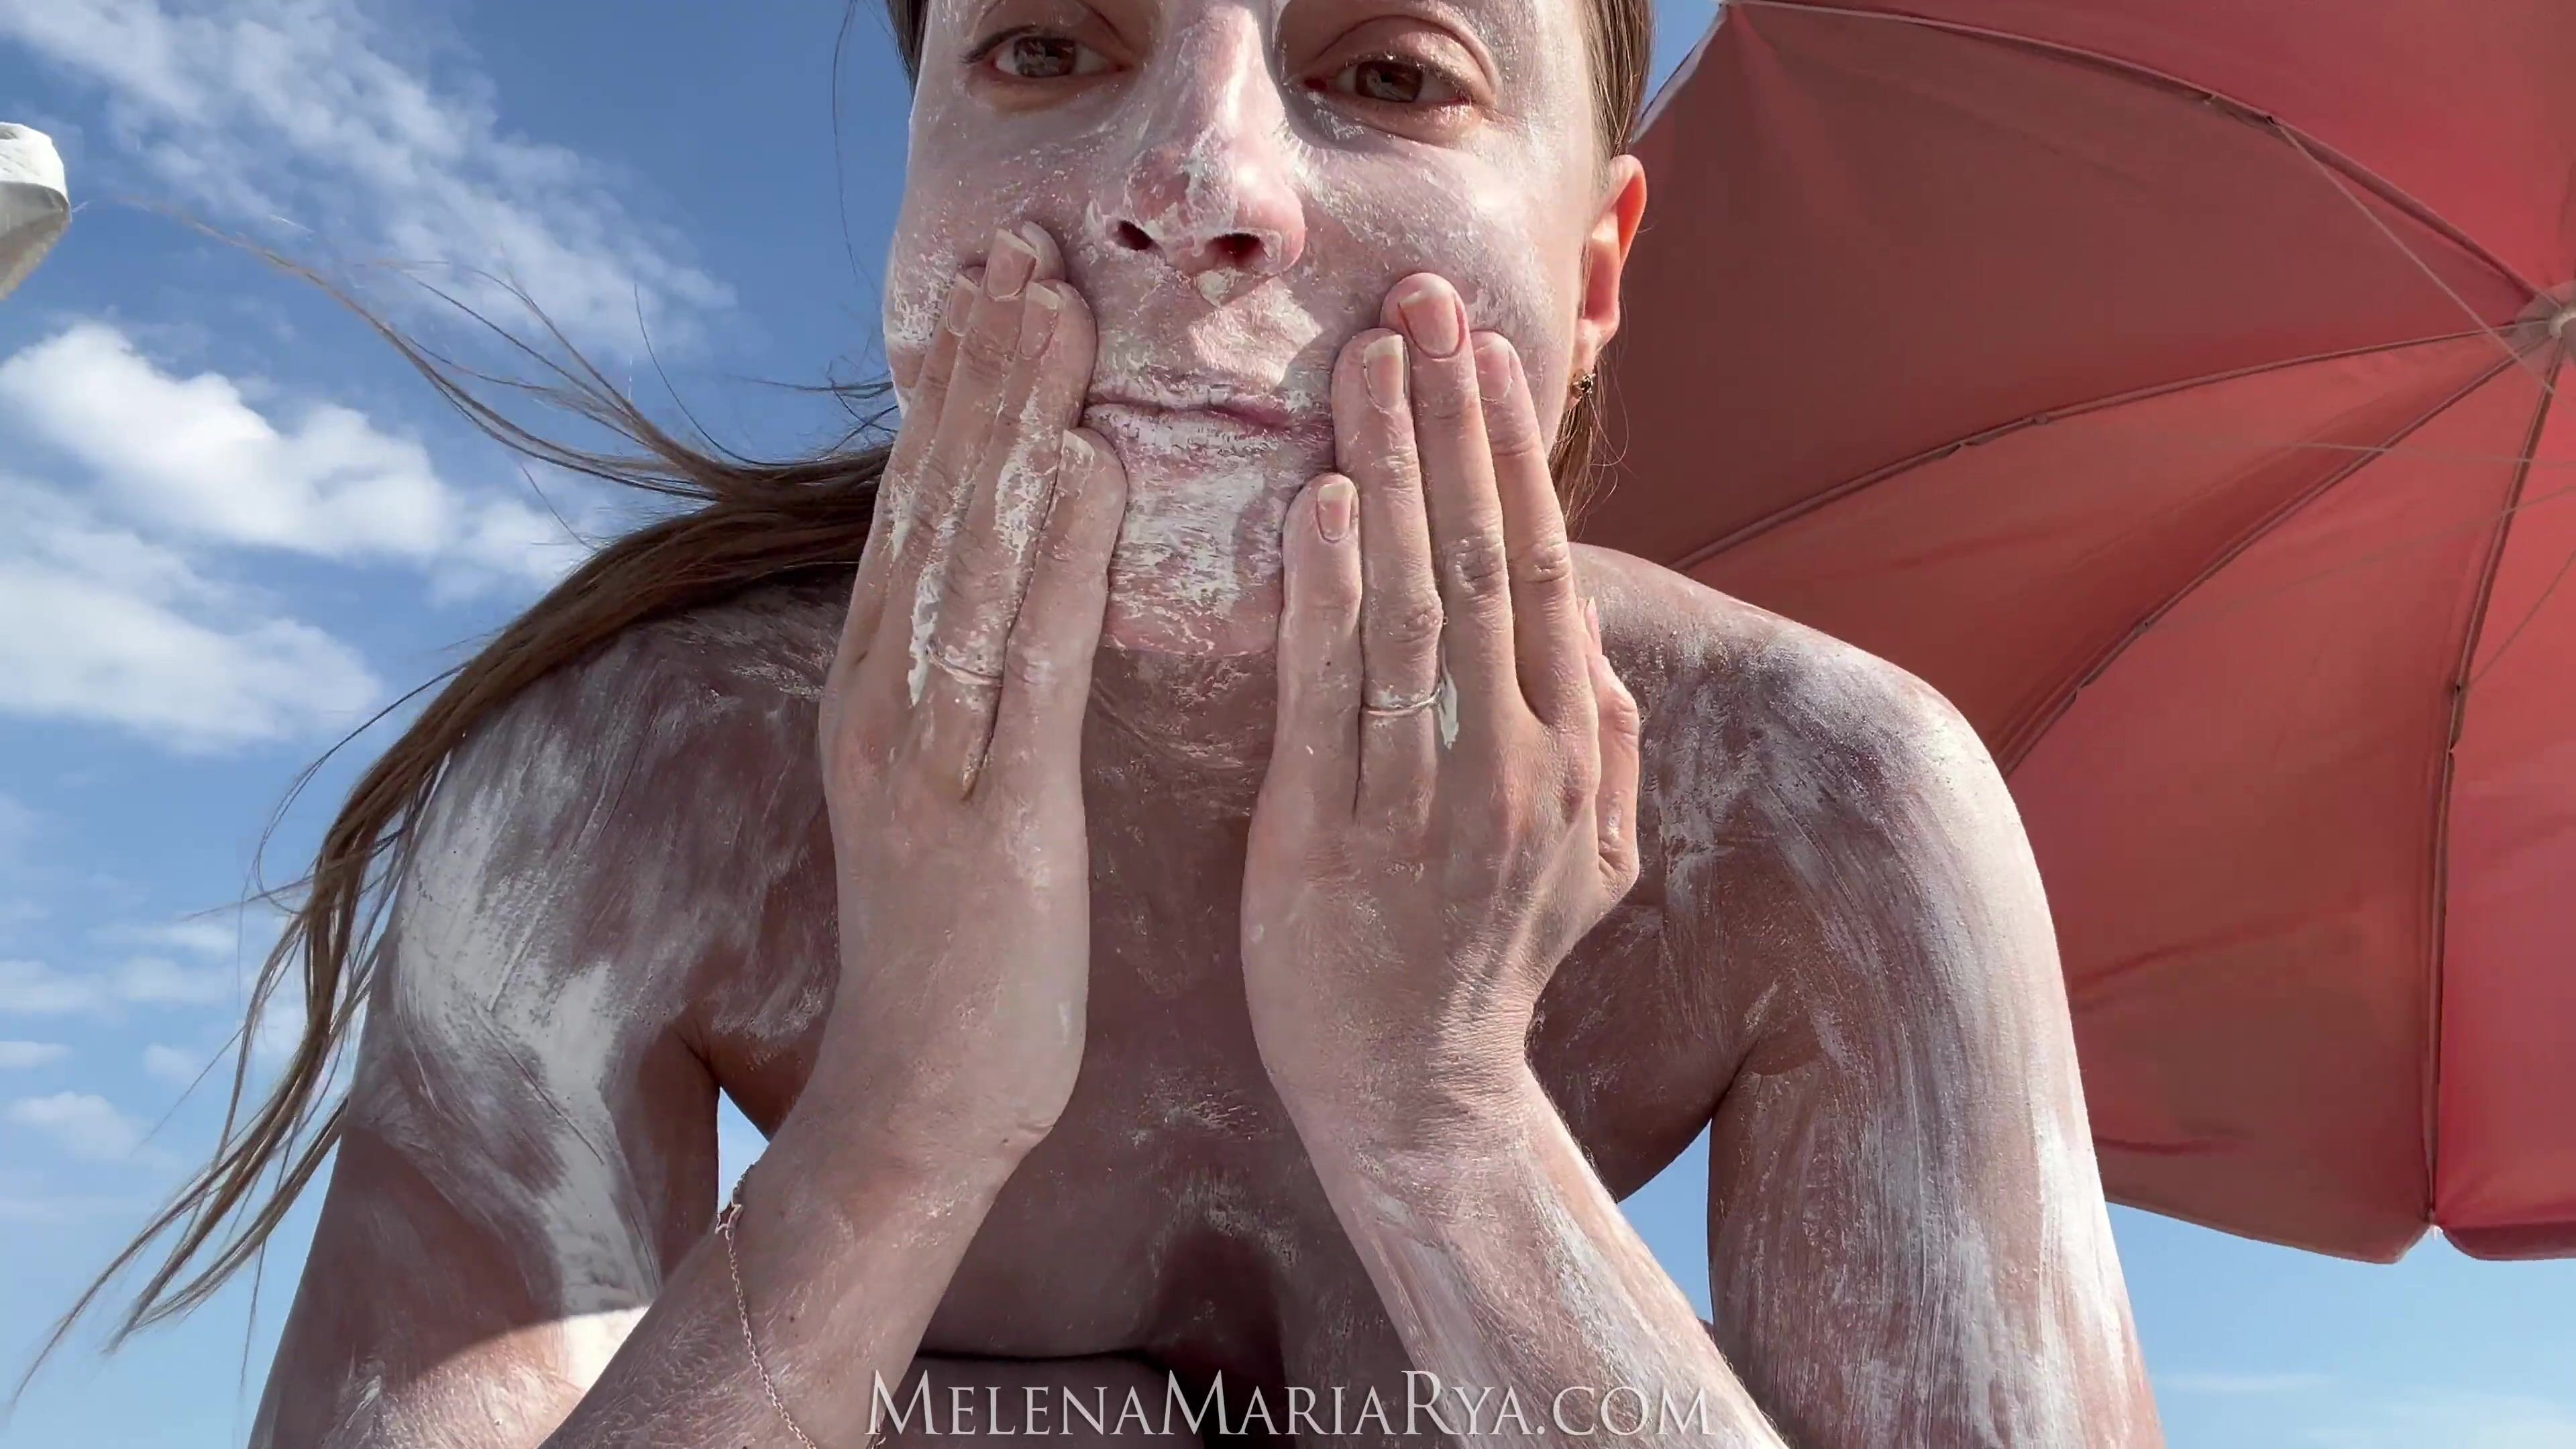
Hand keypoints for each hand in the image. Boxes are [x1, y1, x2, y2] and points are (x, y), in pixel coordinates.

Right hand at [810, 222, 1125, 1170]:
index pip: (918, 514)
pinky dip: (1055, 562)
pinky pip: (1025, 667)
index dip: (953, 395)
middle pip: (932, 508)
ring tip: (1051, 314)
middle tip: (1018, 253)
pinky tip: (1094, 472)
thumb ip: (975, 682)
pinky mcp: (988, 819)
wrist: (923, 1094)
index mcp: (880, 693)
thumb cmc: (964, 941)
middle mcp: (884, 703)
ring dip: (1010, 427)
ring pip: (969, 559)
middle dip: (977, 375)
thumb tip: (1016, 574)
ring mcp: (925, 757)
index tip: (994, 289)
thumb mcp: (955, 788)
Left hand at [1240, 273, 1642, 1150]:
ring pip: (1413, 604)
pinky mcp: (1329, 836)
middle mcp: (1511, 762)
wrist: (1419, 1096)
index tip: (1483, 350)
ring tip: (1366, 360)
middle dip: (1453, 420)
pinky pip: (1332, 697)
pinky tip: (1324, 504)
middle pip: (1485, 557)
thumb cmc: (1492, 966)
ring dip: (1394, 470)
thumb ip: (1612, 747)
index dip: (1512, 452)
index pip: (1545, 568)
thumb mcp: (1597, 866)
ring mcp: (1424, 799)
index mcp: (1571, 752)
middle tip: (1420, 300)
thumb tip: (1600, 640)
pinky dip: (1332, 595)